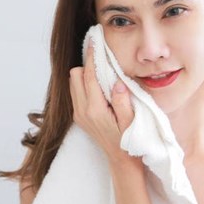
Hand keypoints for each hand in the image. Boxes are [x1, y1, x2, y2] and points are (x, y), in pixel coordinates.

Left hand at [69, 42, 134, 162]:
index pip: (88, 77)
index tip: (94, 42)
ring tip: (101, 73)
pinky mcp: (79, 116)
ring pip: (72, 83)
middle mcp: (82, 111)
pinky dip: (84, 84)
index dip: (91, 57)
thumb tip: (116, 81)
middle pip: (74, 76)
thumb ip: (122, 101)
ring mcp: (79, 114)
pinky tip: (99, 86)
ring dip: (84, 75)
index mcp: (94, 110)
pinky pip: (76, 92)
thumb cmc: (130, 142)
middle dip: (86, 66)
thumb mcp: (131, 121)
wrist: (121, 161)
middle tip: (102, 61)